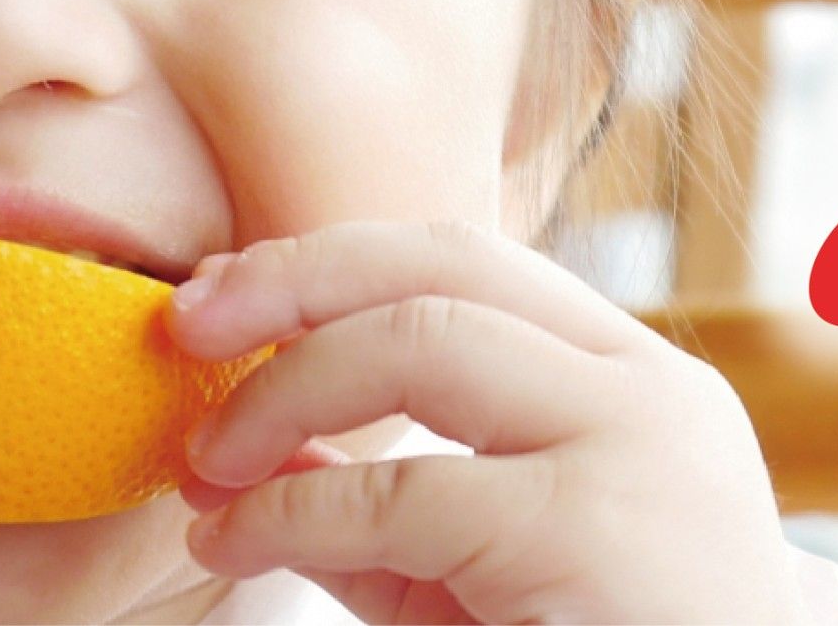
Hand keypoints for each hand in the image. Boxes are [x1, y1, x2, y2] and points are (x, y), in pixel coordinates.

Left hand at [170, 222, 801, 623]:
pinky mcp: (593, 531)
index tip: (225, 294)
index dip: (329, 262)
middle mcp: (651, 392)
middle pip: (447, 265)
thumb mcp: (473, 576)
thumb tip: (242, 451)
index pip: (470, 263)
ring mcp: (636, 449)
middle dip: (295, 278)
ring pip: (423, 339)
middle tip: (186, 322)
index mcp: (634, 382)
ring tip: (208, 459)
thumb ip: (373, 508)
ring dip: (284, 387)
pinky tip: (235, 543)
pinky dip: (290, 512)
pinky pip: (402, 491)